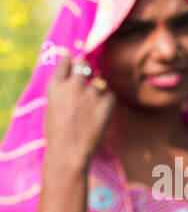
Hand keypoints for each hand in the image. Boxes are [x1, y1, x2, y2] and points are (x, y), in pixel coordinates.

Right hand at [44, 57, 113, 171]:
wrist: (68, 152)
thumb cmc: (57, 132)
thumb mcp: (53, 106)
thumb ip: (62, 90)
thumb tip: (74, 75)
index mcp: (56, 86)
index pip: (66, 62)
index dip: (71, 60)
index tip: (74, 59)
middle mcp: (73, 86)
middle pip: (85, 65)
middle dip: (87, 69)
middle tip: (88, 77)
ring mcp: (90, 94)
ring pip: (100, 83)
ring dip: (98, 92)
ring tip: (90, 110)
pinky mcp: (105, 104)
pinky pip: (111, 96)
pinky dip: (107, 102)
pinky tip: (100, 114)